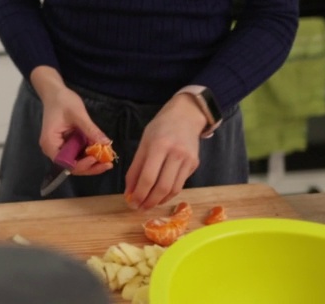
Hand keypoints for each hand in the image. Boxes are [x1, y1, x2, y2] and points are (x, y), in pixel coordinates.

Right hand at [29, 66, 112, 176]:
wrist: (55, 92)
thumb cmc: (62, 100)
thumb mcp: (77, 114)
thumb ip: (90, 129)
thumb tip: (106, 143)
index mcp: (50, 143)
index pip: (65, 162)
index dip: (81, 164)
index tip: (95, 159)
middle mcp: (53, 149)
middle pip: (71, 166)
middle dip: (90, 167)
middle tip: (108, 164)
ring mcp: (60, 147)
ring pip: (76, 162)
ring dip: (92, 163)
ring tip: (108, 162)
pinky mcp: (67, 144)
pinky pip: (78, 154)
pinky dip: (89, 155)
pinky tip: (102, 154)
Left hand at [123, 93, 205, 209]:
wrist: (186, 116)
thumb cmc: (160, 128)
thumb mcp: (143, 143)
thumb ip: (136, 168)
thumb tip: (130, 192)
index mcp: (159, 146)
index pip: (148, 177)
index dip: (139, 193)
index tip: (131, 202)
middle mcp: (176, 154)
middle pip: (162, 186)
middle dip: (149, 201)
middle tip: (140, 208)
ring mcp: (188, 160)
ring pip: (173, 189)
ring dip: (159, 200)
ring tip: (148, 204)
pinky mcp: (194, 165)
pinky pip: (180, 184)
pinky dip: (169, 193)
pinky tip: (160, 195)